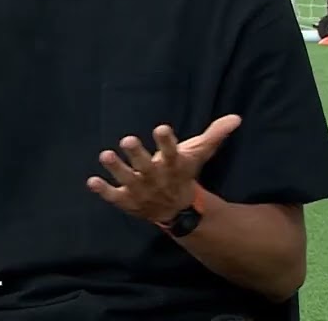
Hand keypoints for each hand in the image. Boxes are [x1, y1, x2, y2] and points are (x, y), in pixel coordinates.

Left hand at [87, 115, 240, 223]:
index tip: (161, 128)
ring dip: (117, 169)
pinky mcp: (127, 201)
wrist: (178, 211)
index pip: (172, 152)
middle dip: (137, 154)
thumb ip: (214, 135)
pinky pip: (114, 197)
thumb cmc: (183, 174)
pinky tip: (92, 181)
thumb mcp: (198, 155)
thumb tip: (236, 117)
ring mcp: (141, 190)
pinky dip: (103, 191)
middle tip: (127, 139)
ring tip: (105, 155)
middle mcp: (156, 178)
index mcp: (173, 165)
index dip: (167, 141)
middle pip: (147, 166)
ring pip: (128, 179)